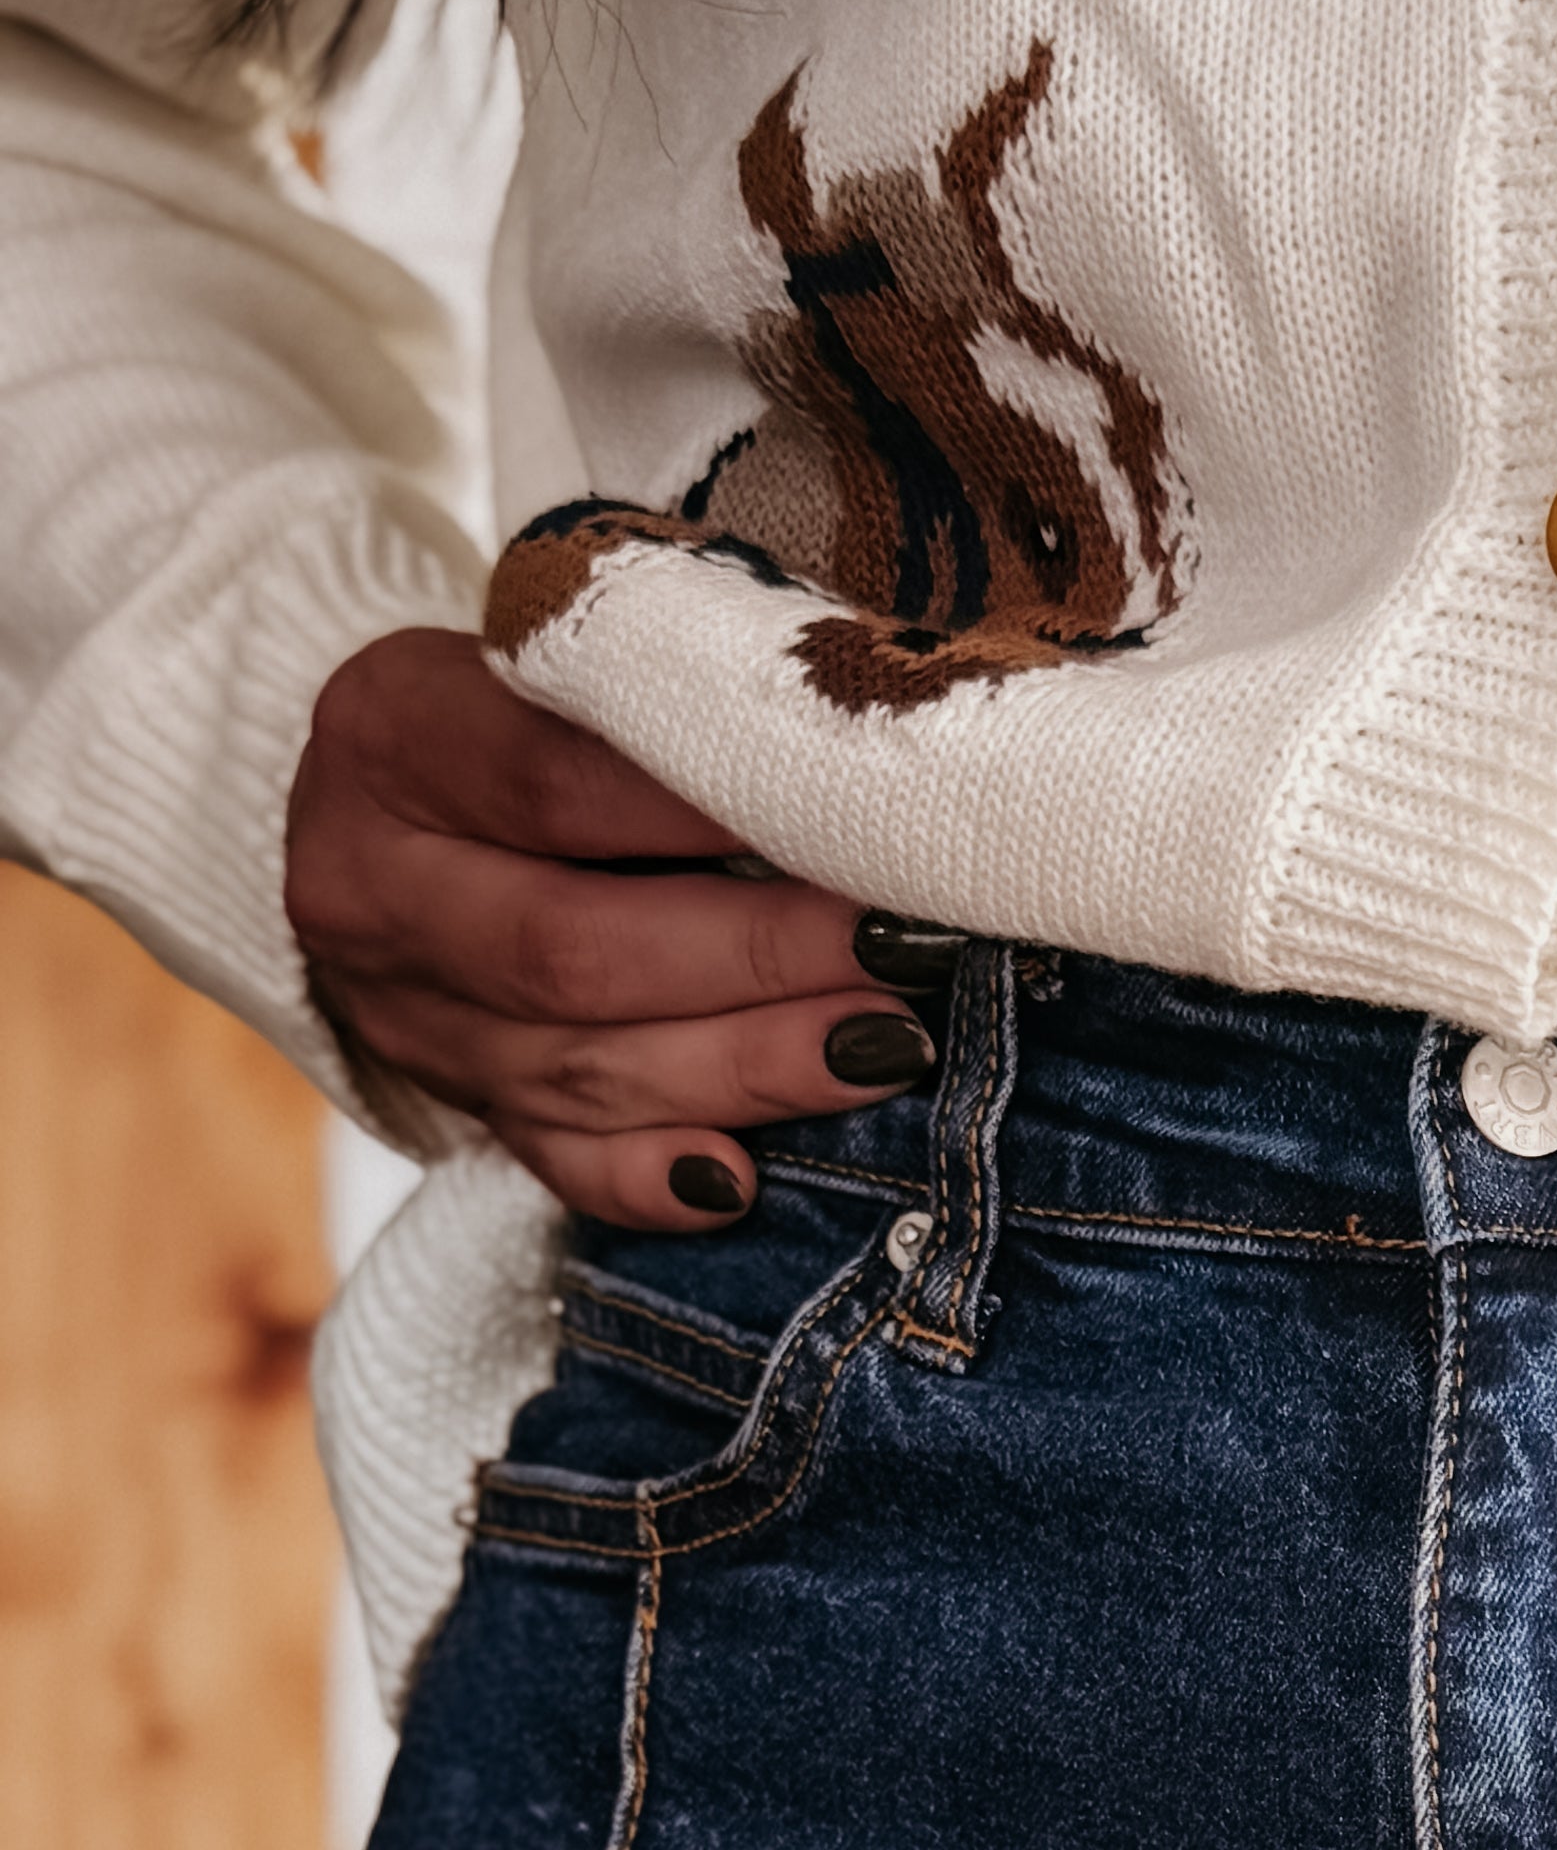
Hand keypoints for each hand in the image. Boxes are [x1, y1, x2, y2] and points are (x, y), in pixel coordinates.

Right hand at [285, 627, 951, 1229]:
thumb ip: (665, 711)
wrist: (397, 808)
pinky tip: (745, 1178)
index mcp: (390, 733)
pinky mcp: (449, 1099)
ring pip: (579, 1071)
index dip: (705, 812)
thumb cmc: (529, 714)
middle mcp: (368, 881)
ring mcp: (403, 1009)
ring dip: (748, 1071)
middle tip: (895, 954)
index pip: (553, 781)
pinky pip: (554, 1163)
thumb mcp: (562, 669)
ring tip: (884, 1050)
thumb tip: (851, 771)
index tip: (847, 823)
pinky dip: (654, 1180)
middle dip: (755, 963)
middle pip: (571, 950)